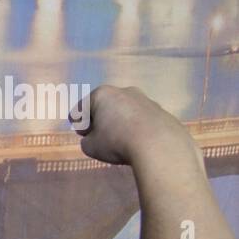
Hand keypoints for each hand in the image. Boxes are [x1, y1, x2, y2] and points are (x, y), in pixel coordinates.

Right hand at [75, 85, 190, 165]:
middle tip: (98, 136)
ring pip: (124, 110)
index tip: (83, 135)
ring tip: (119, 139)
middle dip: (99, 119)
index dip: (78, 124)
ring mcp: (144, 98)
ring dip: (118, 121)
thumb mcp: (90, 146)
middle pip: (104, 105)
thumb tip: (95, 138)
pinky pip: (140, 118)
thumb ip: (88, 140)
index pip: (81, 109)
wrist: (158, 144)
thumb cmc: (116, 142)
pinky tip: (136, 140)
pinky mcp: (160, 109)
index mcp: (101, 95)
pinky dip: (135, 126)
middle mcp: (123, 91)